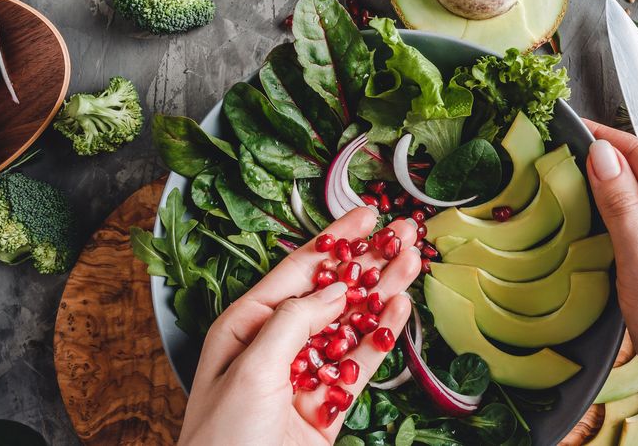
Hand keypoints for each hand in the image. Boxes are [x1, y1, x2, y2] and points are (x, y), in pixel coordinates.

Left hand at [177, 207, 421, 445]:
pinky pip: (362, 362)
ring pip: (353, 323)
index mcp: (248, 324)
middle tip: (404, 232)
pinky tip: (400, 309)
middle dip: (370, 259)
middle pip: (333, 290)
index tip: (366, 214)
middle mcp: (279, 342)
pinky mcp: (330, 403)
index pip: (300, 269)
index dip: (336, 239)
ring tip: (413, 261)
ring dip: (383, 292)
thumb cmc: (223, 437)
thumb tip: (335, 290)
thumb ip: (294, 322)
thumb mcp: (251, 368)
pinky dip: (382, 336)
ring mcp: (308, 372)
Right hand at [583, 120, 637, 445]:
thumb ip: (621, 206)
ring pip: (637, 205)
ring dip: (603, 198)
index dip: (602, 139)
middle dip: (599, 167)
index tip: (564, 127)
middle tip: (550, 161)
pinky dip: (611, 226)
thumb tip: (601, 155)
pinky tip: (586, 230)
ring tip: (559, 189)